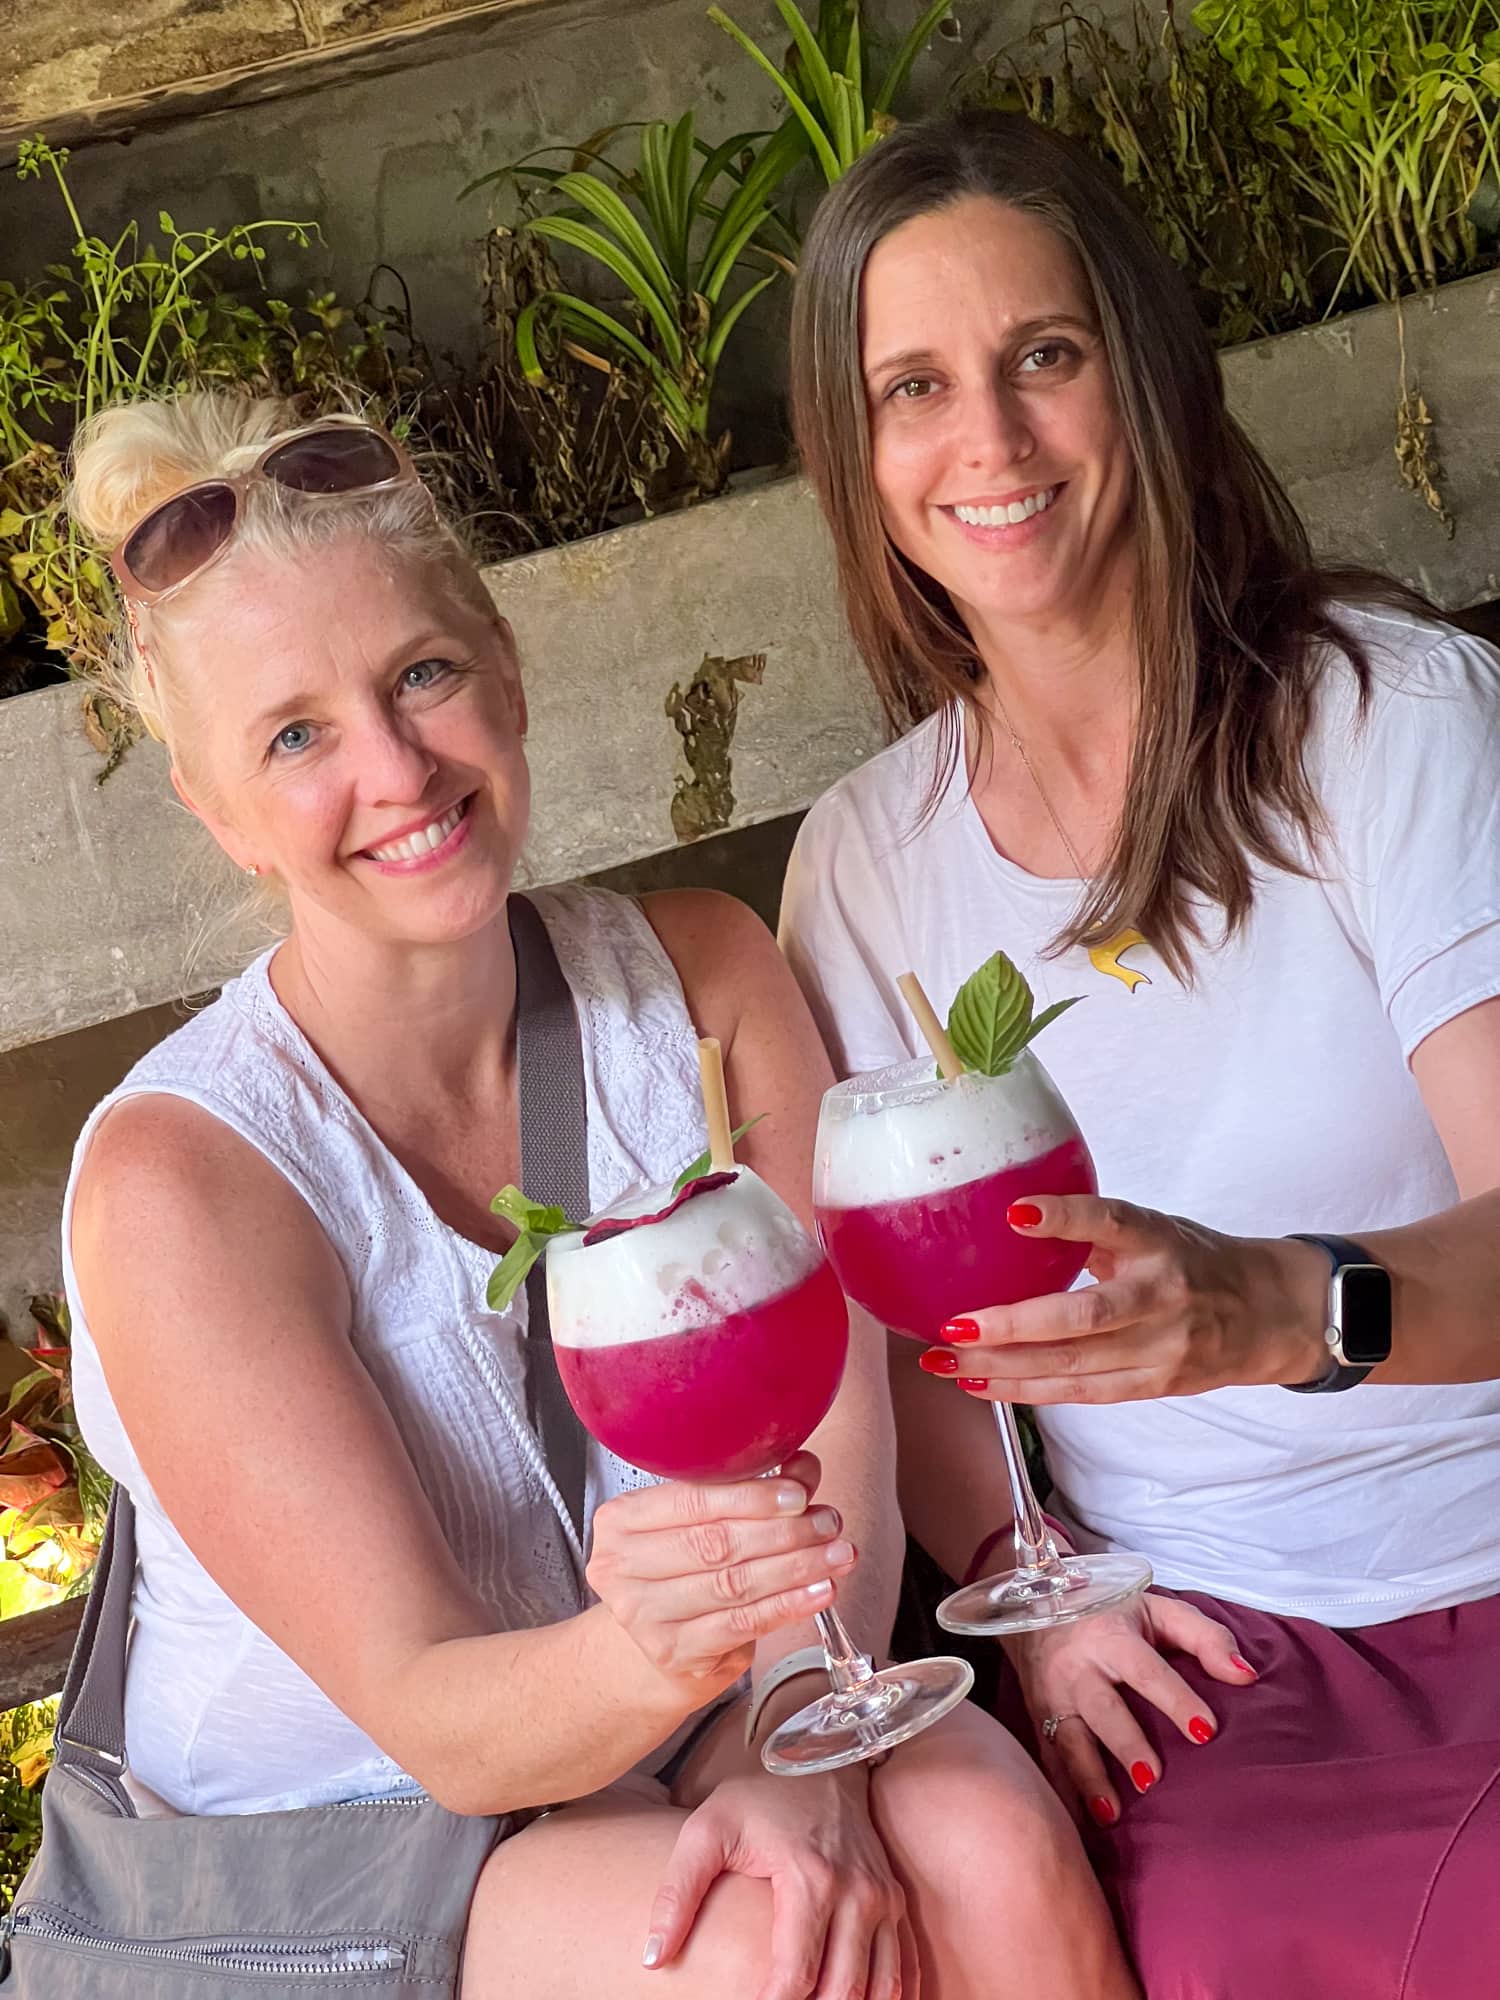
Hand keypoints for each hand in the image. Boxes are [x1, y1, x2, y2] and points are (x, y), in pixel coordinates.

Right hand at [586, 1452, 856, 1702]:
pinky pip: (743, 1624)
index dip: (751, 1497)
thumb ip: (750, 1490)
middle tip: (828, 1522)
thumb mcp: (701, 1519)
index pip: (691, 1501)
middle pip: (716, 1544)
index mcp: (620, 1519)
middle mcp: (622, 1567)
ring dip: (796, 1568)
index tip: (799, 1493)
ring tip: (836, 1554)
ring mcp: (644, 1616)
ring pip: (735, 1584)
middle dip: (784, 1532)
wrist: (654, 1641)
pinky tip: (820, 1592)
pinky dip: (788, 1606)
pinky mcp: (674, 1653)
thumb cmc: (680, 1566)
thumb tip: (804, 1467)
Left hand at [645, 1768, 916, 1999]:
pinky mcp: (895, 1899)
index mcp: (810, 1880)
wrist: (817, 1752)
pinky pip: (904, 1968)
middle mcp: (857, 1894)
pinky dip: (889, 1997)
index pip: (795, 1978)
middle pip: (842, 1992)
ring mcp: (883, 1898)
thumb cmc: (757, 1795)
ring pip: (880, 1988)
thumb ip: (677, 1893)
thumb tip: (654, 1959)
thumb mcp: (706, 1830)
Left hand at [928, 1195, 1328, 1399]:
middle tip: (952, 1327)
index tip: (1015, 1213)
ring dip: (1002, 1368)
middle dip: (1010, 1326)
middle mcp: (1162, 1295)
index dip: (1065, 1218)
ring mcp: (1161, 1348)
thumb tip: (1010, 1228)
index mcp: (1160, 1241)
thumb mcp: (1155, 1230)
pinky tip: (981, 1385)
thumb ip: (1094, 1234)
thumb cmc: (1198, 1263)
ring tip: (945, 1363)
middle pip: (1081, 1317)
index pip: (1111, 1222)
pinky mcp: (1155, 1385)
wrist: (1273, 1315)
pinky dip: (1026, 1391)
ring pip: (1072, 1365)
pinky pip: (1081, 1393)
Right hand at [1004, 1589, 1256, 1825]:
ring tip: (1110, 1814)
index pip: (1146, 1670)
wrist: (1037, 1604)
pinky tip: (1076, 1823)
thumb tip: (1246, 1676)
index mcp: (1112, 1636)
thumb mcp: (1157, 1609)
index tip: (1205, 1731)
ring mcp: (1053, 1696)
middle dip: (1125, 1743)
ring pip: (1069, 1739)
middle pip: (1103, 1709)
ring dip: (1088, 1777)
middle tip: (1151, 1778)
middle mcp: (1078, 1667)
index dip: (1175, 1699)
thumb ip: (1205, 1637)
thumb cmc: (1112, 1613)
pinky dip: (1059, 1792)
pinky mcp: (1037, 1718)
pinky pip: (1047, 1759)